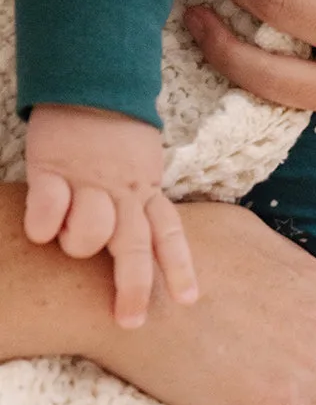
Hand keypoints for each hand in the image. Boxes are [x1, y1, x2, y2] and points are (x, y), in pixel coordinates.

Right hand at [25, 104, 197, 327]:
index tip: (188, 301)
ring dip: (80, 244)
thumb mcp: (140, 167)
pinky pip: (50, 205)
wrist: (90, 83)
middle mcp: (123, 193)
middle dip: (133, 288)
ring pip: (93, 231)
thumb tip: (139, 247)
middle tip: (130, 320)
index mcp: (147, 192)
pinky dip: (44, 222)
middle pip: (134, 247)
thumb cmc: (115, 134)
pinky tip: (38, 232)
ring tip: (64, 239)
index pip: (169, 235)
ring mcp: (88, 182)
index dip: (179, 268)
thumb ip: (141, 203)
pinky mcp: (52, 169)